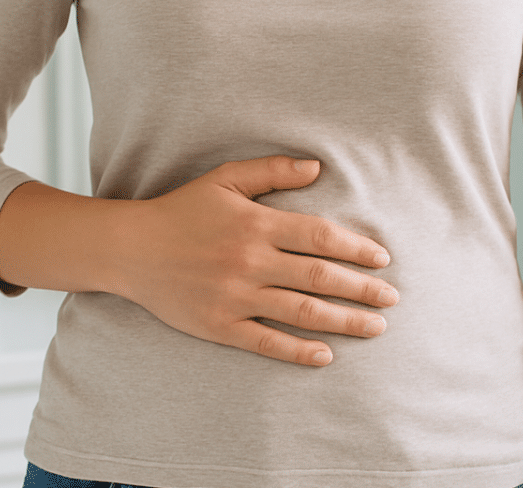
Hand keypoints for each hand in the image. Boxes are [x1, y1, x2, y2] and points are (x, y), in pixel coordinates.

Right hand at [108, 155, 397, 366]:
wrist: (130, 249)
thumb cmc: (181, 210)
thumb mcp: (224, 179)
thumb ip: (272, 172)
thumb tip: (318, 167)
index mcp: (256, 224)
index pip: (320, 237)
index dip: (356, 249)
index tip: (382, 259)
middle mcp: (249, 261)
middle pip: (320, 278)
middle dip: (363, 289)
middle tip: (392, 298)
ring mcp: (235, 296)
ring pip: (301, 312)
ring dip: (344, 321)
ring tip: (375, 327)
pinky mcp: (219, 325)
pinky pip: (266, 342)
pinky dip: (298, 351)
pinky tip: (326, 355)